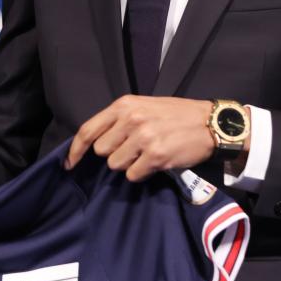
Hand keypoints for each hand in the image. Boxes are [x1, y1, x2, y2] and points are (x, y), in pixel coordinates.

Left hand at [64, 96, 216, 180]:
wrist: (210, 123)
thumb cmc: (175, 115)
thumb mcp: (143, 107)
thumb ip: (119, 120)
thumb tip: (95, 143)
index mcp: (124, 105)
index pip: (87, 130)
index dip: (75, 150)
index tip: (69, 164)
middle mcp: (130, 119)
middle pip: (101, 151)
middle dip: (114, 154)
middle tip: (134, 149)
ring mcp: (142, 137)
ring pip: (116, 165)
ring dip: (129, 165)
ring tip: (147, 154)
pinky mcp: (155, 156)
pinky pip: (133, 176)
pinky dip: (142, 174)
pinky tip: (156, 162)